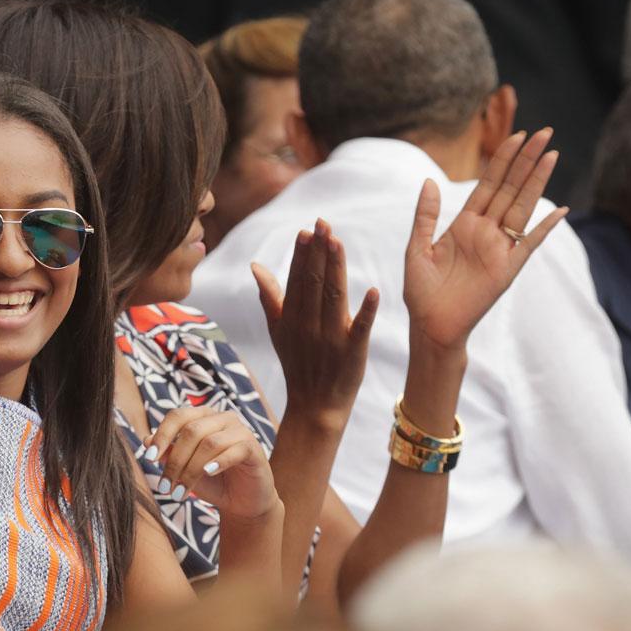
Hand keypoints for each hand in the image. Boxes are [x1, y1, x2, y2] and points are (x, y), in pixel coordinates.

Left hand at [139, 408, 277, 520]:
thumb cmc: (211, 482)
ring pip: (209, 443)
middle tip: (165, 486)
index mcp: (202, 417)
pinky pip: (234, 450)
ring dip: (191, 469)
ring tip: (181, 492)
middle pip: (191, 431)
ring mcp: (240, 431)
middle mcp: (221, 418)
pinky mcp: (253, 448)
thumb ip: (167, 453)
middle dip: (175, 461)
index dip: (162, 435)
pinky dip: (218, 462)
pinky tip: (208, 474)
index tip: (149, 458)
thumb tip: (146, 440)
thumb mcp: (183, 469)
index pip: (177, 416)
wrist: (241, 503)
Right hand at [251, 218, 378, 431]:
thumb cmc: (297, 363)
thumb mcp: (278, 330)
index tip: (306, 230)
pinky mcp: (353, 352)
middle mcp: (309, 325)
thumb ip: (269, 296)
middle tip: (323, 224)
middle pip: (314, 283)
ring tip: (338, 242)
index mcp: (291, 317)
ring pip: (334, 297)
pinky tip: (374, 290)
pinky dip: (368, 311)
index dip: (302, 255)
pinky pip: (361, 329)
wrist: (314, 406)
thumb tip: (255, 265)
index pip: (296, 279)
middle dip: (318, 253)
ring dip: (336, 269)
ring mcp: (331, 338)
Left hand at [404, 129, 564, 351]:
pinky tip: (561, 210)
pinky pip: (530, 243)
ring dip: (536, 181)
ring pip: (521, 206)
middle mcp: (485, 231)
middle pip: (509, 188)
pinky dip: (544, 227)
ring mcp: (499, 248)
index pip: (487, 185)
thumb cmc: (421, 291)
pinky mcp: (507, 268)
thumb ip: (425, 216)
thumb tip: (429, 181)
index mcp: (463, 224)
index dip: (502, 160)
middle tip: (543, 132)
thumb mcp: (416, 248)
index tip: (516, 135)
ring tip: (551, 154)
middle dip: (525, 160)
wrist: (429, 325)